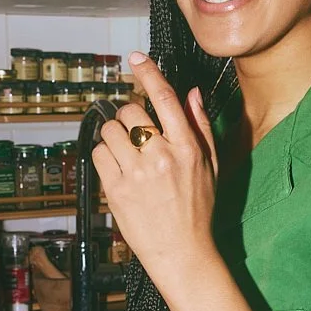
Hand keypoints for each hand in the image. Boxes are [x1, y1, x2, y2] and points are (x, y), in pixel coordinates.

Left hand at [92, 53, 218, 298]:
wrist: (183, 252)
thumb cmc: (198, 210)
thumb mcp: (211, 167)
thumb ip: (200, 127)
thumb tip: (190, 93)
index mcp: (187, 148)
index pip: (164, 97)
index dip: (148, 72)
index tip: (136, 58)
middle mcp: (161, 156)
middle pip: (131, 110)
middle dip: (129, 116)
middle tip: (134, 133)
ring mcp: (137, 173)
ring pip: (110, 130)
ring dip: (114, 136)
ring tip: (126, 154)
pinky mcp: (117, 189)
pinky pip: (99, 154)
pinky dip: (104, 155)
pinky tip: (118, 169)